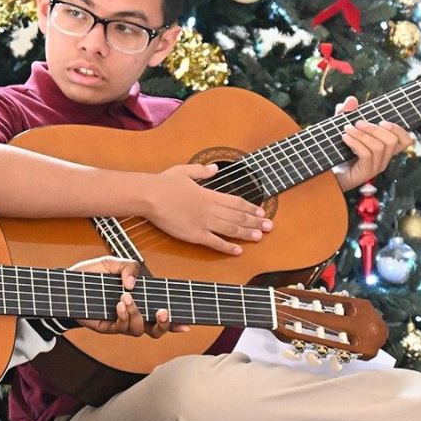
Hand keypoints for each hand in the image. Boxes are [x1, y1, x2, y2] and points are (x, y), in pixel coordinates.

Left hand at [69, 257, 183, 336]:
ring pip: (139, 329)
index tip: (187, 323)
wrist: (68, 283)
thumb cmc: (93, 275)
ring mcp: (121, 322)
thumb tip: (134, 283)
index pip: (162, 314)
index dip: (176, 321)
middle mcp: (134, 314)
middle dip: (164, 324)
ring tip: (125, 298)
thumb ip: (128, 267)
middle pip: (156, 331)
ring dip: (136, 313)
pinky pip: (121, 327)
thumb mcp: (112, 264)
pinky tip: (118, 304)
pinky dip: (123, 315)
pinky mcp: (107, 326)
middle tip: (162, 311)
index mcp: (141, 300)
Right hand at [145, 164, 271, 254]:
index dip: (251, 207)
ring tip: (260, 237)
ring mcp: (204, 222)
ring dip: (247, 233)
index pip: (236, 202)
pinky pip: (215, 243)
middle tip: (270, 226)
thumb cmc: (164, 183)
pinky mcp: (194, 235)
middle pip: (238, 216)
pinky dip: (228, 247)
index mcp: (209, 194)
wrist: (150, 195)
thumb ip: (201, 171)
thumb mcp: (184, 171)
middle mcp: (211, 209)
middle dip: (256, 222)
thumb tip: (215, 169)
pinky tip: (238, 251)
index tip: (262, 212)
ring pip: (231, 229)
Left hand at [332, 96, 410, 190]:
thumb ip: (346, 114)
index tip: (382, 121)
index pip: (406, 141)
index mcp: (385, 149)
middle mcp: (384, 159)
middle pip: (392, 141)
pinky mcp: (364, 173)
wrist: (325, 173)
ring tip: (347, 129)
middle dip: (374, 129)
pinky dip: (356, 143)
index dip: (399, 129)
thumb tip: (352, 99)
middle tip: (357, 123)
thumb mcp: (342, 128)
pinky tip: (345, 138)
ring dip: (362, 135)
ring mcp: (375, 167)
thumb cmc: (337, 150)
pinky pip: (366, 154)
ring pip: (379, 147)